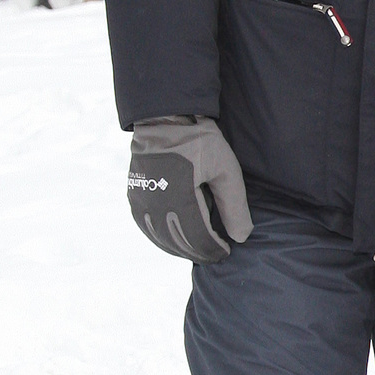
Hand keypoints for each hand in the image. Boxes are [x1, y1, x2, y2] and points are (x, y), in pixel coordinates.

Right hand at [127, 118, 253, 263]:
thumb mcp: (225, 170)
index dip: (213, 250)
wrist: (166, 119)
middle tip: (215, 255)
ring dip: (180, 249)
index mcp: (180, 198)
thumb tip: (241, 238)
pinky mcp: (134, 197)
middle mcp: (156, 204)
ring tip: (199, 250)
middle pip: (179, 243)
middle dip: (199, 252)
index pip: (198, 239)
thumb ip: (234, 205)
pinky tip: (175, 241)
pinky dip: (162, 239)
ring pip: (161, 239)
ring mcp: (142, 202)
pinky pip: (147, 228)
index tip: (226, 251)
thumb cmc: (200, 142)